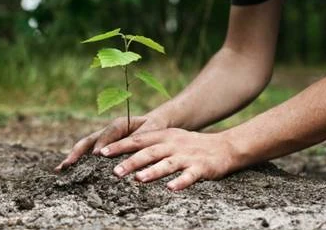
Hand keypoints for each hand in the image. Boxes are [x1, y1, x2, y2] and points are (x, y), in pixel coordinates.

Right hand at [55, 115, 168, 170]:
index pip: (109, 133)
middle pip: (89, 140)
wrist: (153, 124)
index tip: (97, 154)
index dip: (103, 142)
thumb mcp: (152, 129)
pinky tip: (68, 173)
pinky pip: (88, 155)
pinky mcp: (102, 149)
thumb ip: (143, 136)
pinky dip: (78, 163)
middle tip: (68, 163)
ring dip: (73, 158)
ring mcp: (102, 141)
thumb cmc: (155, 127)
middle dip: (78, 152)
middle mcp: (107, 132)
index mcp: (120, 124)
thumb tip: (133, 147)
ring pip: (85, 148)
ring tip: (61, 169)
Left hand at [99, 128, 239, 190]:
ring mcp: (187, 156)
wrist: (224, 147)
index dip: (119, 146)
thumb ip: (149, 144)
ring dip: (152, 171)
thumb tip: (122, 152)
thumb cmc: (190, 145)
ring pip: (167, 163)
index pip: (137, 140)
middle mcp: (173, 144)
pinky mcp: (201, 168)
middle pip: (149, 152)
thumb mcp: (169, 139)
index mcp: (163, 136)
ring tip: (138, 179)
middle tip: (114, 171)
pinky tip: (171, 189)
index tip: (101, 153)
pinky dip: (180, 182)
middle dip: (131, 161)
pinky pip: (189, 176)